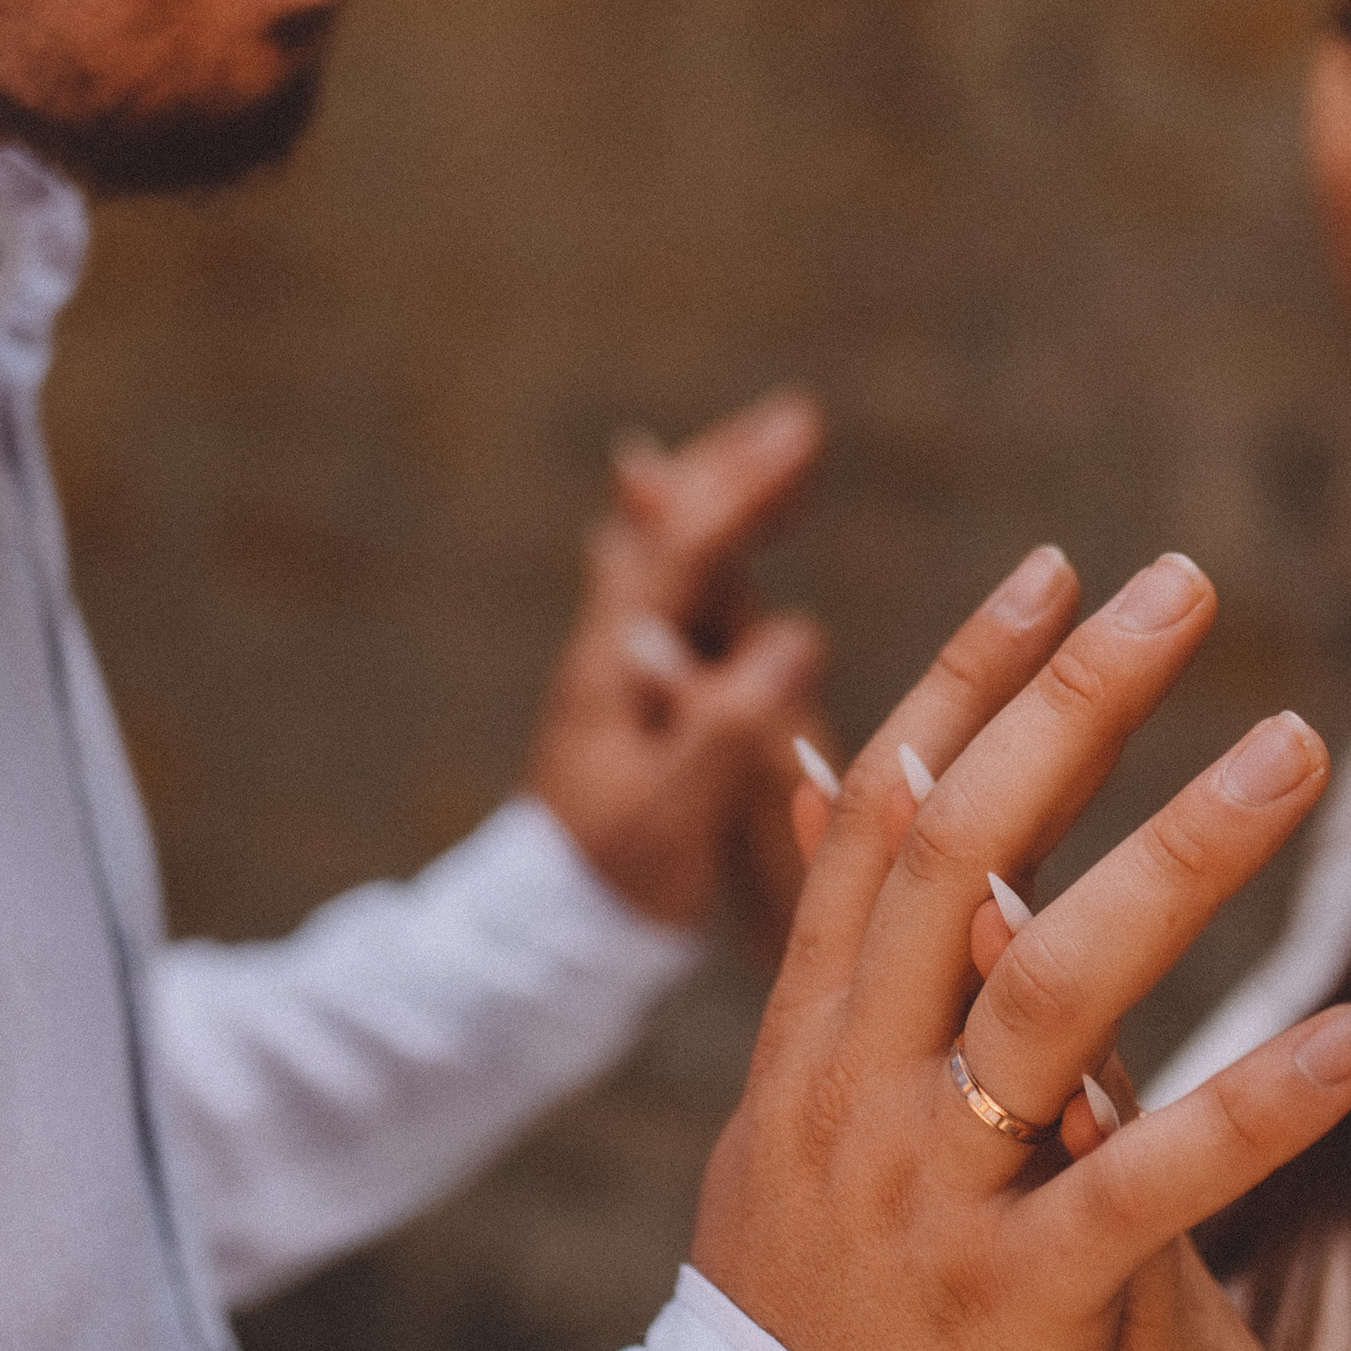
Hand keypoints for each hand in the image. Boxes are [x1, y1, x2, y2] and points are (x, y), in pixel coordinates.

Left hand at [522, 389, 827, 929]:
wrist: (543, 930)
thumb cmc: (613, 881)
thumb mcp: (674, 815)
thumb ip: (727, 724)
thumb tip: (800, 633)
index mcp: (617, 669)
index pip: (683, 553)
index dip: (743, 490)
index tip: (807, 436)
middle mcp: (611, 649)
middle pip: (669, 532)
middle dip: (733, 471)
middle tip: (800, 420)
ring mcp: (616, 666)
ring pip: (669, 554)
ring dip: (719, 495)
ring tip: (770, 451)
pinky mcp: (628, 692)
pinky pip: (669, 592)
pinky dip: (699, 546)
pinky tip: (698, 533)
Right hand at [692, 545, 1350, 1350]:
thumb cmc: (804, 1304)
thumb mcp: (782, 1111)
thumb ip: (823, 954)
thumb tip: (820, 787)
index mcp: (809, 1036)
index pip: (884, 812)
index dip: (966, 678)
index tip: (1058, 568)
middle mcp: (857, 1087)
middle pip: (962, 852)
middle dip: (1071, 703)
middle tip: (1183, 581)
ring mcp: (932, 1192)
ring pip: (1053, 988)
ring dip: (1181, 854)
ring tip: (1297, 744)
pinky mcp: (1019, 1303)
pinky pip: (1147, 1189)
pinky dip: (1254, 1107)